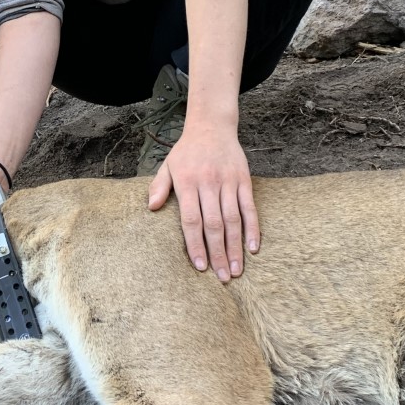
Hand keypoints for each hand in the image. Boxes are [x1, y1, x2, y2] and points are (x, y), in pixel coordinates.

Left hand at [147, 123, 259, 281]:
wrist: (212, 126)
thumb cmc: (186, 152)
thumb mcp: (168, 165)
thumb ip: (159, 187)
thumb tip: (151, 208)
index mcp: (187, 183)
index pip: (191, 220)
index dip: (196, 245)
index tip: (200, 266)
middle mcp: (208, 184)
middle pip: (214, 225)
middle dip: (218, 253)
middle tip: (222, 278)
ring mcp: (228, 182)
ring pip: (233, 220)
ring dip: (236, 247)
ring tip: (237, 270)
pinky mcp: (244, 180)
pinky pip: (249, 208)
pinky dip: (252, 229)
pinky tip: (253, 248)